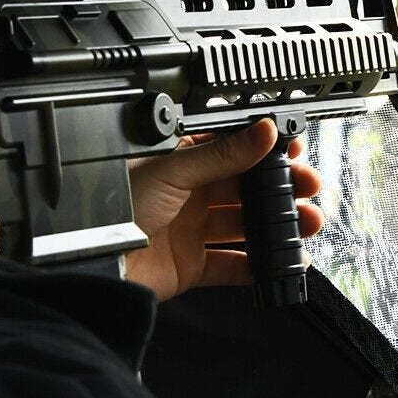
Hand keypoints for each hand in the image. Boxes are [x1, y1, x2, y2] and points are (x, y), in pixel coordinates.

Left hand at [124, 120, 323, 301]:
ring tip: (304, 223)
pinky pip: (232, 265)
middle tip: (306, 187)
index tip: (291, 149)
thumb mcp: (173, 170)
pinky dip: (258, 264)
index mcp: (178, 162)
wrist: (92, 261)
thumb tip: (263, 131)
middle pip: (243, 187)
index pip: (230, 149)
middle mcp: (186, 194)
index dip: (262, 149)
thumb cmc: (113, 207)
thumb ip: (223, 154)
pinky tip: (281, 259)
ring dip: (276, 224)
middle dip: (278, 187)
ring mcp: (189, 230)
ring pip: (244, 225)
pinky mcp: (190, 266)